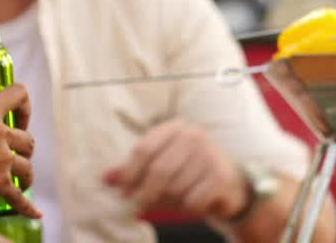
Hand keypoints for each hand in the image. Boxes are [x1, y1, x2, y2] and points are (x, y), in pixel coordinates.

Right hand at [0, 84, 39, 218]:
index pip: (19, 93)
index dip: (25, 108)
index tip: (20, 122)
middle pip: (28, 139)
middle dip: (24, 151)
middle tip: (14, 160)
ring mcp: (2, 157)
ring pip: (28, 167)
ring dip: (25, 177)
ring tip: (20, 184)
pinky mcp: (0, 183)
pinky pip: (21, 197)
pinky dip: (28, 207)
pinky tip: (35, 213)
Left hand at [103, 120, 247, 219]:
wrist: (231, 184)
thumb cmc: (189, 173)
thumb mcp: (161, 166)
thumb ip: (134, 171)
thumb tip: (105, 178)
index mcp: (174, 128)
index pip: (143, 149)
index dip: (129, 173)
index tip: (122, 192)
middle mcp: (193, 135)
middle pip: (158, 171)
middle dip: (145, 193)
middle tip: (138, 206)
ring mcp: (210, 154)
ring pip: (175, 188)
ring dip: (170, 201)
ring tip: (175, 200)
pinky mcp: (221, 176)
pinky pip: (192, 200)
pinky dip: (188, 208)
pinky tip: (195, 202)